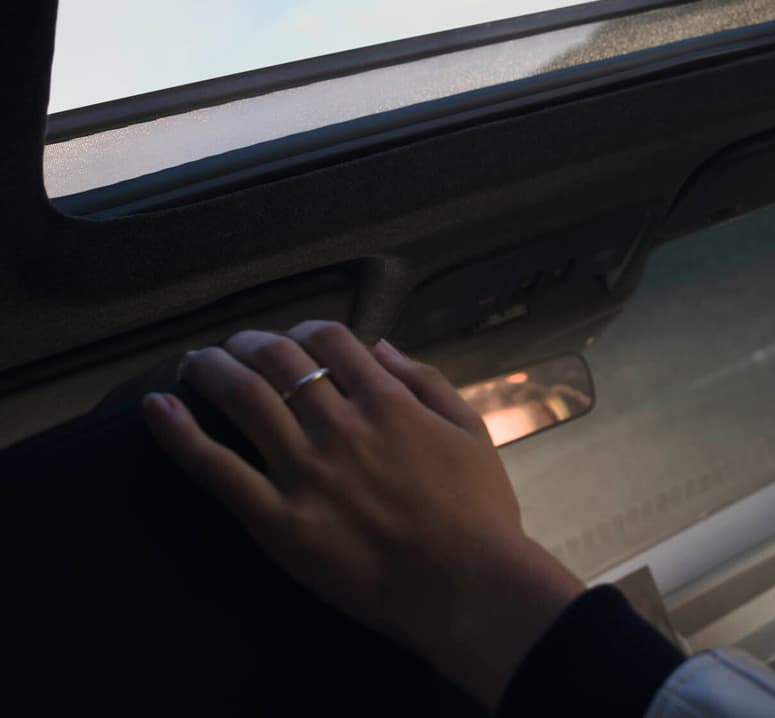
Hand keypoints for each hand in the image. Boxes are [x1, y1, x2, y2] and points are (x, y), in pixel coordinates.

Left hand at [145, 323, 584, 710]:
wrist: (465, 584)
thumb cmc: (479, 511)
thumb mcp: (471, 430)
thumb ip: (427, 380)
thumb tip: (381, 344)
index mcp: (388, 400)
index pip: (330, 340)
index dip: (301, 330)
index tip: (288, 341)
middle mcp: (341, 423)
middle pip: (278, 359)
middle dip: (248, 343)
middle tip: (232, 348)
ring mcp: (305, 470)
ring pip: (243, 398)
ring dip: (210, 369)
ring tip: (192, 363)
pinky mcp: (277, 518)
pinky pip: (216, 469)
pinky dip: (180, 434)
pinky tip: (156, 410)